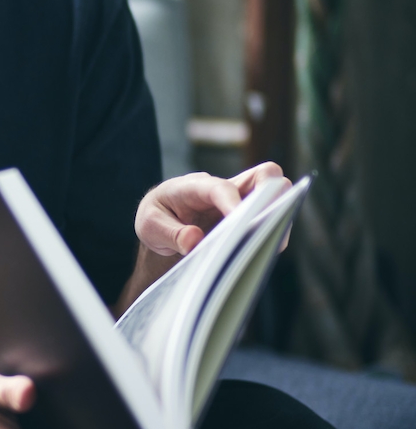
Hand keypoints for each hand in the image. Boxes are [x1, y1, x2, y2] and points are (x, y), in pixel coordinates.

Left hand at [135, 161, 289, 257]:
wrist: (161, 220)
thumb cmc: (156, 218)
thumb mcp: (150, 227)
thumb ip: (170, 234)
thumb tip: (194, 241)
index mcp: (193, 186)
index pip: (220, 188)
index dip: (233, 203)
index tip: (240, 221)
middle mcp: (223, 188)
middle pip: (263, 175)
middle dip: (273, 195)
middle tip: (271, 223)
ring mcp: (240, 201)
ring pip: (274, 195)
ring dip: (278, 217)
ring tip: (273, 245)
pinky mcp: (248, 216)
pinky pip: (270, 218)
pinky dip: (274, 232)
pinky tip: (264, 253)